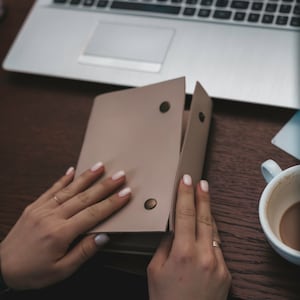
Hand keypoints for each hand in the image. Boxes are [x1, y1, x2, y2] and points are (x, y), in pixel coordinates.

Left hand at [0, 162, 130, 289]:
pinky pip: (51, 189)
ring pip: (69, 189)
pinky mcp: (34, 206)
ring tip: (100, 166)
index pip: (93, 214)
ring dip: (86, 177)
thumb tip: (103, 236)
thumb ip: (83, 252)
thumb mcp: (61, 270)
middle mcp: (52, 217)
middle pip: (84, 197)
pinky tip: (71, 170)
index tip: (125, 193)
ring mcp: (42, 209)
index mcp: (60, 233)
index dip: (111, 203)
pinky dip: (62, 179)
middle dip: (104, 185)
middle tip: (119, 175)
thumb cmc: (31, 272)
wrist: (1, 268)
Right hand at [147, 175, 230, 299]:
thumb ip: (165, 245)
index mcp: (183, 253)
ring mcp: (218, 264)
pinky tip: (205, 232)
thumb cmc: (166, 298)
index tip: (186, 180)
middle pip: (204, 217)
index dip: (186, 194)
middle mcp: (203, 255)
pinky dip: (210, 236)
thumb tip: (173, 229)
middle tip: (202, 183)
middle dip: (202, 197)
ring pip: (213, 230)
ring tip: (204, 199)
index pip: (185, 214)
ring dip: (207, 214)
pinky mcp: (226, 272)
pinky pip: (217, 247)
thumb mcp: (155, 269)